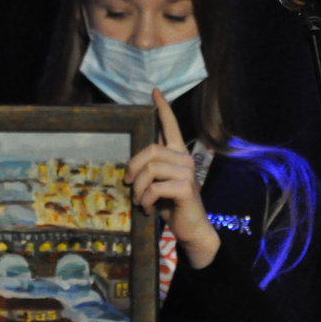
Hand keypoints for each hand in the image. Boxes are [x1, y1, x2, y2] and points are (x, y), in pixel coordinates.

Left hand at [124, 89, 219, 267]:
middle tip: (129, 183)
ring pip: (150, 169)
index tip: (155, 92)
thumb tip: (131, 165)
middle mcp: (185, 159)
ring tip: (140, 201)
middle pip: (150, 150)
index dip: (163, 108)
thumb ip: (151, 169)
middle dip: (134, 167)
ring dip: (139, 189)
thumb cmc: (172, 207)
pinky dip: (146, 200)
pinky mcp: (185, 187)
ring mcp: (187, 172)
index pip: (171, 126)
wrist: (191, 229)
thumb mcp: (159, 185)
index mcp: (178, 155)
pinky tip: (148, 208)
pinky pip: (155, 187)